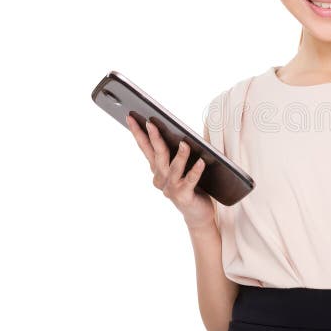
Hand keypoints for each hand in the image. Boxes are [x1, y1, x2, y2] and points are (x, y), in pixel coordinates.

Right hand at [126, 115, 214, 229]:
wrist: (198, 214)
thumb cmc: (190, 186)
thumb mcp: (180, 168)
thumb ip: (176, 154)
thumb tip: (179, 134)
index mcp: (157, 169)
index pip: (145, 147)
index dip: (137, 132)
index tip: (130, 117)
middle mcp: (160, 178)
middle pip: (157, 155)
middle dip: (153, 138)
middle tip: (150, 123)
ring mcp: (170, 189)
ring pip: (174, 168)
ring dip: (180, 155)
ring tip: (184, 143)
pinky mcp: (183, 196)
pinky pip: (190, 181)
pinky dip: (195, 171)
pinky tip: (201, 161)